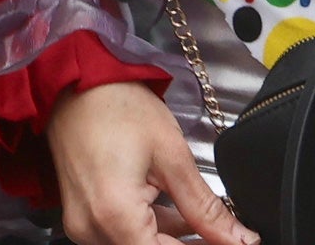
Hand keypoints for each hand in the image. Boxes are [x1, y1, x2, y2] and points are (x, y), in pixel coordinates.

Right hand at [45, 79, 255, 244]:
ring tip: (203, 222)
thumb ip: (205, 207)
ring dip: (172, 240)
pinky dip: (150, 230)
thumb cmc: (118, 106)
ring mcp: (82, 227)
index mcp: (115, 216)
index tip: (228, 244)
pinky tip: (176, 215)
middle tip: (223, 234)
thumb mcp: (172, 155)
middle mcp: (92, 230)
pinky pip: (121, 237)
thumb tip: (239, 239)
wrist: (75, 84)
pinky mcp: (81, 219)